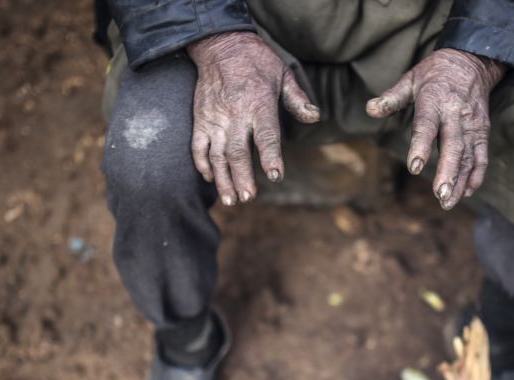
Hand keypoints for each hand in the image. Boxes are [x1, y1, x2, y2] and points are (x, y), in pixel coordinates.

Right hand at [187, 32, 319, 205]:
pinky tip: (209, 179)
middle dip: (242, 177)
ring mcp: (215, 118)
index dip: (271, 157)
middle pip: (238, 152)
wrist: (220, 45)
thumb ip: (298, 99)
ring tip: (230, 200)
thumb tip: (315, 117)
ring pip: (217, 154)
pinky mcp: (201, 119)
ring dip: (222, 179)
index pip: (266, 135)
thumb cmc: (256, 62)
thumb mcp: (283, 74)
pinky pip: (198, 146)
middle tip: (248, 198)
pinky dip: (202, 164)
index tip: (276, 176)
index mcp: (259, 104)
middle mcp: (235, 114)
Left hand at [366, 49, 504, 208]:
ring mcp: (472, 123)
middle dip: (448, 172)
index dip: (421, 146)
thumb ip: (392, 97)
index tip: (415, 168)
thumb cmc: (434, 74)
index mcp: (434, 100)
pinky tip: (467, 192)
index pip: (427, 125)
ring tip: (449, 202)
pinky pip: (482, 154)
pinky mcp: (483, 130)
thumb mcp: (411, 79)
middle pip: (453, 145)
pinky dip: (477, 174)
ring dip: (461, 180)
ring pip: (468, 155)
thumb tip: (370, 109)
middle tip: (440, 196)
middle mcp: (456, 113)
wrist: (472, 61)